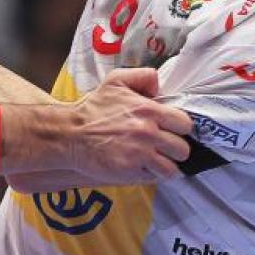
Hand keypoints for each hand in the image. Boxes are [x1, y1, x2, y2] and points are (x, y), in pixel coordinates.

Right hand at [0, 68, 193, 185]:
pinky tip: (141, 167)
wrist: (70, 134)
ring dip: (165, 166)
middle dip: (174, 149)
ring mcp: (140, 154)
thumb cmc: (93, 109)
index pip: (184, 124)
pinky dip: (150, 175)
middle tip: (162, 148)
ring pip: (172, 168)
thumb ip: (143, 76)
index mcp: (148, 109)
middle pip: (182, 149)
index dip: (178, 128)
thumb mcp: (115, 81)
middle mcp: (148, 132)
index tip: (169, 130)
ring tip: (155, 161)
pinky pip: (154, 178)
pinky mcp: (130, 171)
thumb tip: (159, 87)